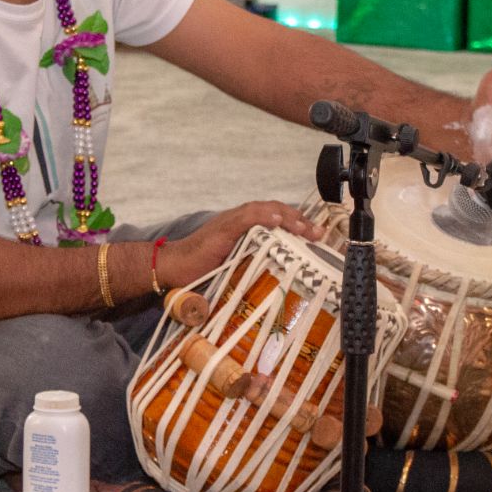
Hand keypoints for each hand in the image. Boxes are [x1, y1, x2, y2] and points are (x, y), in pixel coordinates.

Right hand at [161, 201, 320, 287]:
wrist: (173, 268)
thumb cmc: (201, 271)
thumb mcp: (234, 269)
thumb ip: (253, 267)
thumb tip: (279, 281)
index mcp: (245, 228)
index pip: (277, 219)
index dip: (298, 224)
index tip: (317, 236)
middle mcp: (240, 220)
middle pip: (276, 211)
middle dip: (299, 220)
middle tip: (318, 234)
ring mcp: (231, 222)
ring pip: (264, 210)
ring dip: (287, 217)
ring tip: (305, 228)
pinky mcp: (222, 229)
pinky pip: (245, 217)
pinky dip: (263, 216)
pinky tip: (277, 219)